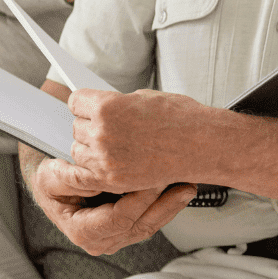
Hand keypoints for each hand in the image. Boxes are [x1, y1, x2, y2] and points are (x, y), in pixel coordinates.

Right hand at [19, 144, 195, 254]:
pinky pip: (151, 219)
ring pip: (150, 224)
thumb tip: (98, 176)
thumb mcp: (51, 176)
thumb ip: (73, 178)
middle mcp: (102, 240)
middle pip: (140, 225)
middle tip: (183, 183)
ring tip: (188, 185)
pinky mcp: (128, 228)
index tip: (154, 179)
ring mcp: (116, 237)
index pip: (119, 218)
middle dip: (165, 204)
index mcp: (83, 232)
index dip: (139, 199)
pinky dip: (167, 204)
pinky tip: (179, 189)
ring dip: (171, 206)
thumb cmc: (51, 181)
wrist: (53, 185)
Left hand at [65, 87, 214, 192]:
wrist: (202, 144)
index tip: (87, 106)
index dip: (84, 103)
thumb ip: (116, 105)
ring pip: (79, 152)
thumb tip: (101, 110)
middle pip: (76, 127)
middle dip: (89, 126)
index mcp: (107, 106)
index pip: (75, 101)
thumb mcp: (143, 98)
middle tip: (110, 128)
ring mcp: (106, 159)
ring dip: (90, 149)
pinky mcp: (113, 180)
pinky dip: (87, 172)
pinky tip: (96, 166)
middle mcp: (102, 133)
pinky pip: (83, 177)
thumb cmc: (180, 118)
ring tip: (112, 146)